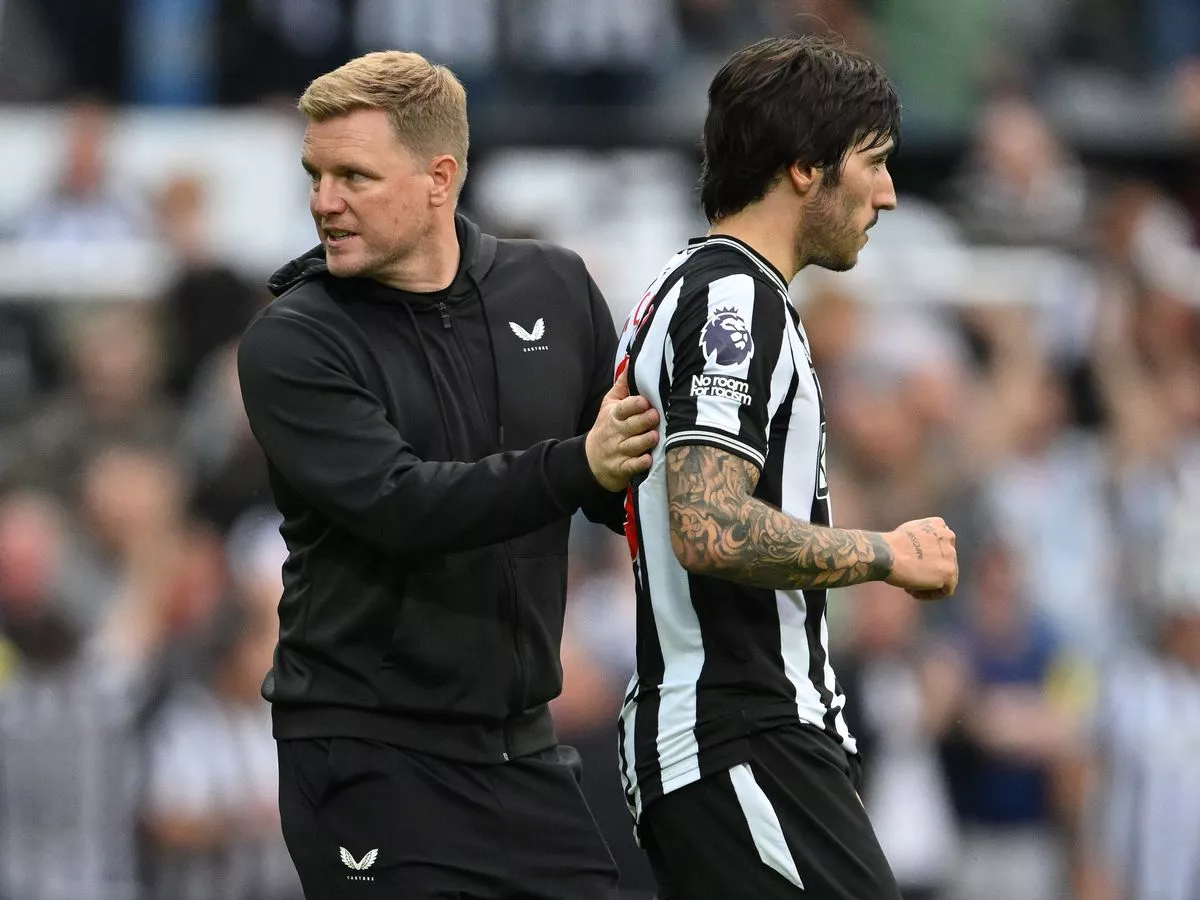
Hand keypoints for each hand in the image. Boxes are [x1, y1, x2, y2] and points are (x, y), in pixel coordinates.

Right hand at [585, 369, 659, 491]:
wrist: (591, 460)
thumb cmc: (606, 428)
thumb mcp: (609, 405)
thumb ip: (622, 386)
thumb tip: (632, 361)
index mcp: (613, 416)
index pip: (623, 409)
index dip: (634, 405)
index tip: (645, 401)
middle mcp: (616, 433)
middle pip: (630, 426)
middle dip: (643, 421)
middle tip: (655, 416)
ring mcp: (618, 452)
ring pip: (633, 445)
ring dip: (645, 441)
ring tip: (655, 436)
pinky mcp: (622, 468)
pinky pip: (632, 466)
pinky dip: (640, 464)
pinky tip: (649, 459)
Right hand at [882, 517, 957, 598]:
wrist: (886, 554)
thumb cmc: (888, 546)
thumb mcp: (906, 534)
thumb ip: (921, 539)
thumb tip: (923, 554)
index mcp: (937, 524)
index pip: (939, 545)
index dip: (926, 557)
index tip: (911, 563)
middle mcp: (948, 537)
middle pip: (943, 561)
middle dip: (926, 571)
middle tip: (907, 576)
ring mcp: (950, 555)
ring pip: (945, 576)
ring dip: (927, 583)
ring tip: (908, 585)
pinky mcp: (949, 572)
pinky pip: (946, 591)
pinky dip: (929, 594)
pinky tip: (912, 591)